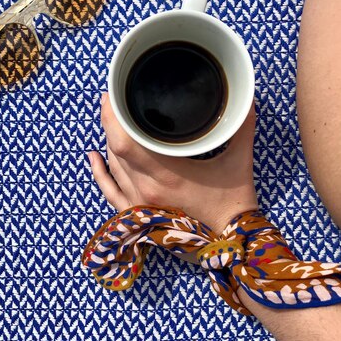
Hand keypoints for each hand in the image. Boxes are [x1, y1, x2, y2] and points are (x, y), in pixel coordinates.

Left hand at [88, 93, 257, 233]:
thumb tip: (246, 96)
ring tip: (110, 120)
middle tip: (112, 100)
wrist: (231, 243)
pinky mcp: (138, 215)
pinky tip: (93, 156)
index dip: (112, 117)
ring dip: (109, 142)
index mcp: (167, 175)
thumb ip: (242, 125)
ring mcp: (139, 205)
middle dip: (111, 123)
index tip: (112, 96)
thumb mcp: (240, 160)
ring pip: (113, 167)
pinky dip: (100, 173)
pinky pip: (110, 192)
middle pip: (116, 150)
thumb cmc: (234, 202)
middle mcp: (146, 190)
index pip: (125, 142)